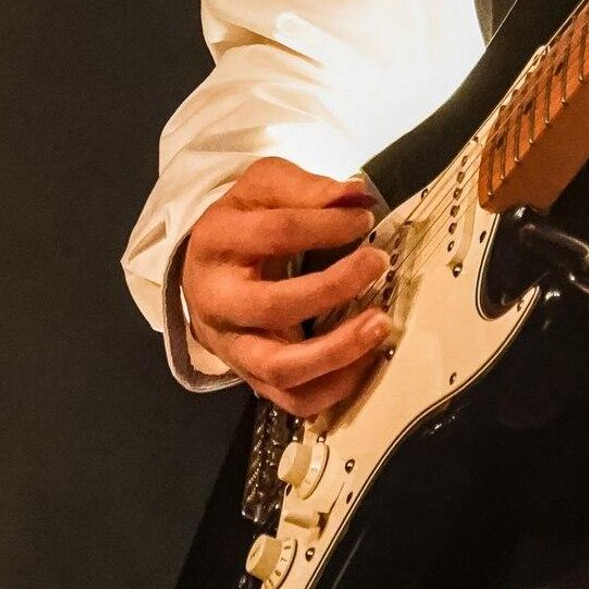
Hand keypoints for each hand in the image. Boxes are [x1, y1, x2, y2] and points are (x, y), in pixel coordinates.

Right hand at [181, 157, 393, 415]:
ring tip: (380, 323)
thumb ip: (306, 188)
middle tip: (376, 263)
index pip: (274, 234)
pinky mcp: (254, 379)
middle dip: (333, 287)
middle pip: (273, 306)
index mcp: (216, 243)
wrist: (208, 273)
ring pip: (281, 368)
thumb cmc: (245, 224)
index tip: (364, 219)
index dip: (325, 225)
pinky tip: (366, 357)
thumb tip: (357, 195)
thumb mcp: (263, 188)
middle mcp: (217, 302)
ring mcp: (234, 347)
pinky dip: (335, 387)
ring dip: (338, 350)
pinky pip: (295, 401)